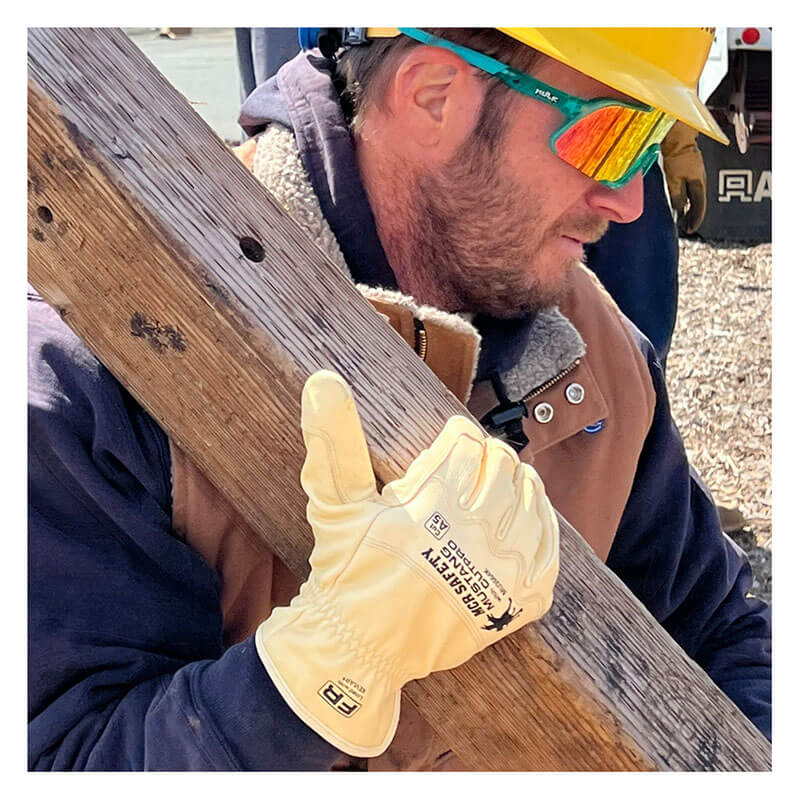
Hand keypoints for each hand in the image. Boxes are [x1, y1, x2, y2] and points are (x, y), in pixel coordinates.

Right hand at [256, 370, 558, 755]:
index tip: (449, 438)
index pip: (466, 442)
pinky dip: (542, 524)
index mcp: (434, 501)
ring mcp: (503, 568)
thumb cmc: (347, 571)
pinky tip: (525, 518)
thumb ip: (334, 440)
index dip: (457, 434)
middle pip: (502, 465)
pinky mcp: (520, 601)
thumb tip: (323, 380)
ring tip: (498, 483)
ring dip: (517, 483)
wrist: (361, 646)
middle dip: (486, 455)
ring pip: (531, 499)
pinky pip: (551, 548)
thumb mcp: (335, 503)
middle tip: (471, 461)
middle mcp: (476, 532)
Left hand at [661, 122, 707, 234]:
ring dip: (689, 208)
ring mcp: (696, 173)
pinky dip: (686, 198)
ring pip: (695, 196)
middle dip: (692, 216)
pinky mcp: (691, 169)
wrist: (678, 135)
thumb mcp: (674, 179)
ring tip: (681, 217)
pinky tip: (680, 201)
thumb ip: (677, 195)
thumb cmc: (676, 154)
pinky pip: (691, 188)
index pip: (699, 207)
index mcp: (699, 183)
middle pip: (699, 203)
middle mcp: (700, 179)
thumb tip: (679, 208)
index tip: (690, 229)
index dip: (695, 220)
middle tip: (685, 227)